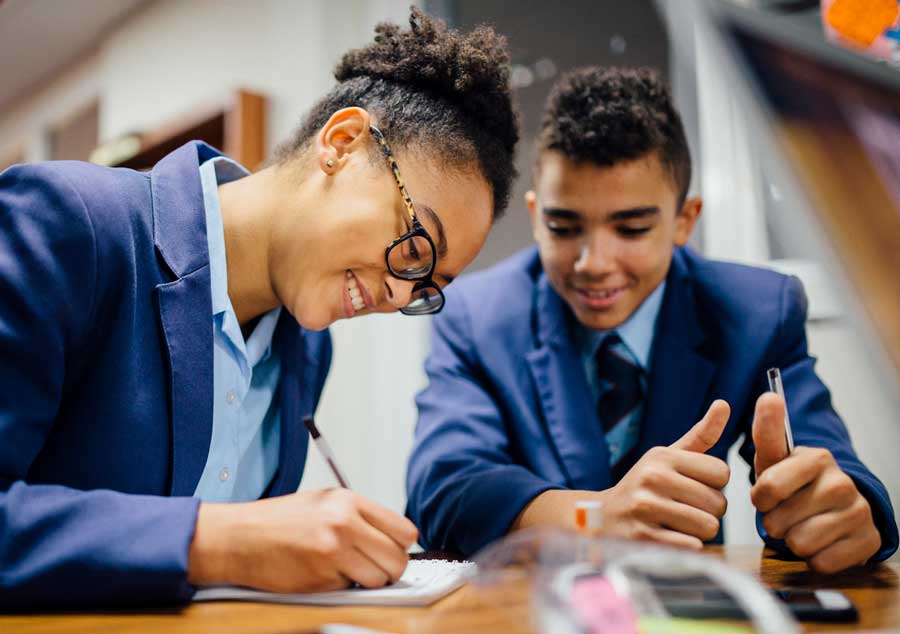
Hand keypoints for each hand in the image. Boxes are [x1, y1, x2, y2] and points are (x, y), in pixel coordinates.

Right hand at [188, 488, 418, 591]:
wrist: (239, 538)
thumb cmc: (279, 521)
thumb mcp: (324, 502)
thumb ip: (359, 516)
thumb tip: (392, 539)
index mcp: (349, 501)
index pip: (404, 530)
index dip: (402, 546)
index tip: (392, 552)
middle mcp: (345, 523)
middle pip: (398, 559)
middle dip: (390, 570)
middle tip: (375, 569)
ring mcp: (333, 552)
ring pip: (379, 580)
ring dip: (367, 582)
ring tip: (346, 572)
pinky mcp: (321, 578)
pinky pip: (350, 590)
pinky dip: (342, 588)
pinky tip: (322, 574)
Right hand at [513, 400, 731, 549]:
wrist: (601, 519)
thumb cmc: (643, 487)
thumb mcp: (666, 457)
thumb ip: (700, 435)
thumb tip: (724, 404)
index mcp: (662, 457)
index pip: (722, 472)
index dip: (713, 485)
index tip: (693, 487)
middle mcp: (653, 478)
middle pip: (718, 503)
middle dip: (708, 511)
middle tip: (684, 509)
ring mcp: (646, 508)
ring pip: (708, 527)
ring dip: (699, 532)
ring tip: (677, 524)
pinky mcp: (644, 538)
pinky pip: (692, 546)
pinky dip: (687, 547)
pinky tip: (668, 538)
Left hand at [751, 392, 880, 573]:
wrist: (835, 507)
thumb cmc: (795, 481)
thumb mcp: (775, 457)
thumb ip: (767, 429)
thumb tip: (769, 395)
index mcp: (817, 458)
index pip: (767, 487)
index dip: (760, 499)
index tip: (767, 495)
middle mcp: (842, 483)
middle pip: (779, 521)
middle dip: (775, 521)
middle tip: (786, 512)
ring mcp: (859, 513)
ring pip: (800, 544)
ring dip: (793, 540)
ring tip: (801, 525)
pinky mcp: (868, 542)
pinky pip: (822, 563)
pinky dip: (814, 557)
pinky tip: (821, 541)